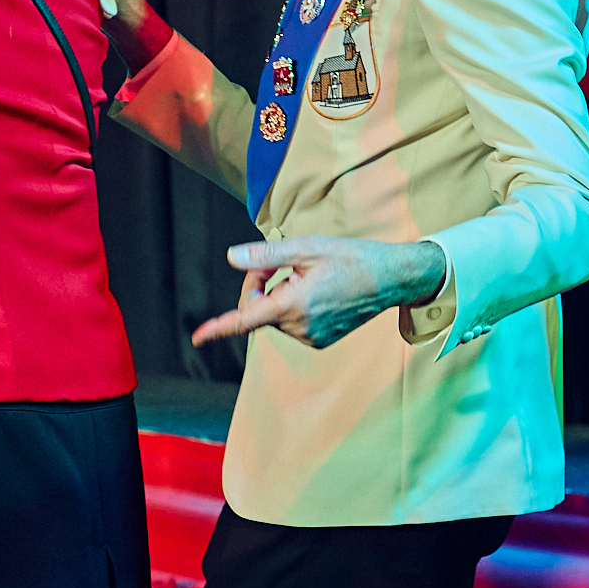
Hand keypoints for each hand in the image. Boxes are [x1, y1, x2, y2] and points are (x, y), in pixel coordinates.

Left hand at [191, 236, 447, 349]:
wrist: (390, 279)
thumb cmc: (350, 257)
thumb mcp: (306, 248)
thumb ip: (266, 255)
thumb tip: (232, 257)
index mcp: (294, 304)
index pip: (247, 318)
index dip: (219, 327)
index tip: (198, 336)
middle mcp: (300, 327)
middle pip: (258, 308)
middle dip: (258, 284)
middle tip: (277, 260)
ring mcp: (311, 336)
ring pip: (273, 315)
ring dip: (276, 293)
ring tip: (303, 273)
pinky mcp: (320, 339)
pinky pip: (291, 322)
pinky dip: (292, 305)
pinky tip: (316, 289)